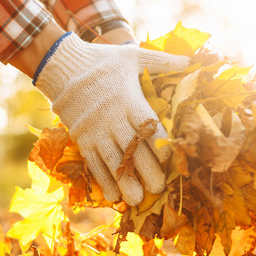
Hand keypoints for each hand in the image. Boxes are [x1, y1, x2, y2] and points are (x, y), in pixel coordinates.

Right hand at [34, 33, 189, 205]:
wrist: (63, 66)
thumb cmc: (104, 61)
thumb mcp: (133, 55)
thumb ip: (162, 60)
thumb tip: (193, 60)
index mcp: (128, 98)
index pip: (146, 123)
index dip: (158, 142)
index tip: (170, 159)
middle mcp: (111, 116)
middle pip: (131, 147)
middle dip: (145, 170)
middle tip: (159, 189)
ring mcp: (95, 129)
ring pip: (111, 160)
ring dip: (124, 181)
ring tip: (136, 201)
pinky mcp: (81, 138)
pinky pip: (93, 162)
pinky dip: (103, 180)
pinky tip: (113, 196)